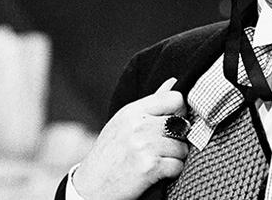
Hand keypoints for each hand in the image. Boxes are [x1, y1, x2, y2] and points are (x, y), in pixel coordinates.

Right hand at [73, 77, 189, 199]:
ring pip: (182, 148)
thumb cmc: (109, 155)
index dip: (180, 112)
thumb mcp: (124, 123)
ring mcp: (143, 145)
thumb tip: (173, 81)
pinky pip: (178, 166)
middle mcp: (138, 125)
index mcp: (132, 111)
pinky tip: (156, 173)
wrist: (89, 189)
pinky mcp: (149, 166)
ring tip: (156, 161)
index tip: (173, 124)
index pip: (175, 98)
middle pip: (182, 125)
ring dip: (174, 158)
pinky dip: (172, 172)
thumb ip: (152, 103)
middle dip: (177, 139)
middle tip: (161, 149)